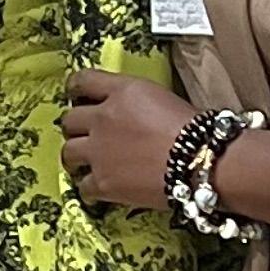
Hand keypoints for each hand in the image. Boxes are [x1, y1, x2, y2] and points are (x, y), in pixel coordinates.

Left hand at [60, 68, 192, 212]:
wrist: (202, 162)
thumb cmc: (196, 130)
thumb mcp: (162, 98)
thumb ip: (134, 101)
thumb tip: (127, 112)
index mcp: (122, 92)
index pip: (83, 81)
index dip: (75, 89)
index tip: (76, 96)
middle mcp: (103, 118)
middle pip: (69, 120)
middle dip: (76, 128)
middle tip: (86, 135)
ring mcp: (98, 151)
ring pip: (67, 152)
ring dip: (75, 157)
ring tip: (85, 163)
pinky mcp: (102, 182)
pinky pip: (82, 186)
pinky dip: (90, 188)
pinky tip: (99, 190)